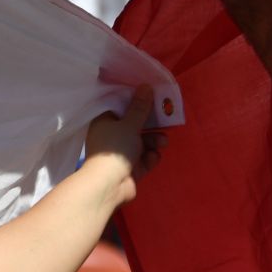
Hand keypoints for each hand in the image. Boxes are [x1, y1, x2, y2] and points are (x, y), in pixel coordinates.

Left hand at [79, 85, 164, 208]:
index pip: (120, 107)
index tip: (152, 97)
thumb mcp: (130, 124)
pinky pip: (144, 159)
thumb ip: (140, 107)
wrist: (109, 185)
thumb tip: (146, 85)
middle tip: (165, 119)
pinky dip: (149, 157)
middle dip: (151, 125)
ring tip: (163, 143)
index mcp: (105, 121)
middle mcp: (112, 135)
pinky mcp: (130, 168)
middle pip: (135, 125)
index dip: (136, 101)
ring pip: (142, 142)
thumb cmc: (115, 148)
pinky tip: (153, 158)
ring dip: (154, 141)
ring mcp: (121, 154)